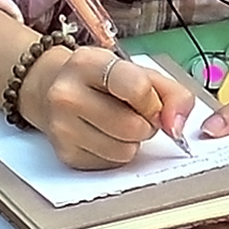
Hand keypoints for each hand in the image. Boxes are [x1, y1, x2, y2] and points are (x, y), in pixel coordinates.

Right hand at [17, 30, 194, 167]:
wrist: (51, 89)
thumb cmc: (103, 80)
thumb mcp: (139, 71)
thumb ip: (172, 93)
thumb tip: (177, 127)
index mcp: (89, 63)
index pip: (136, 88)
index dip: (153, 102)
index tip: (152, 103)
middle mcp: (68, 94)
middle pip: (132, 127)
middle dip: (146, 125)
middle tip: (136, 114)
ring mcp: (62, 127)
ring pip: (123, 151)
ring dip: (132, 142)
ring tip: (120, 124)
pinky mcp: (65, 154)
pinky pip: (111, 164)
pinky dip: (117, 154)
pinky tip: (105, 135)